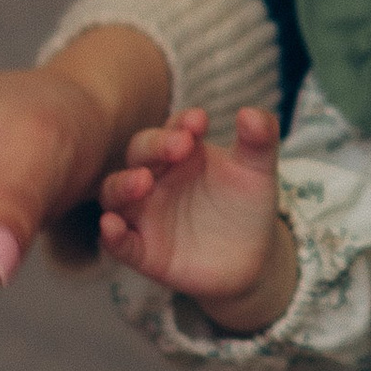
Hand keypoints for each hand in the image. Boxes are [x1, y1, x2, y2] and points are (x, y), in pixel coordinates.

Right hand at [97, 106, 293, 327]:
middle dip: (155, 147)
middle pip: (140, 154)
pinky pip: (120, 243)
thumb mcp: (258, 171)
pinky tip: (111, 226)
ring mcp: (145, 214)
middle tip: (179, 145)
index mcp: (181, 151)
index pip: (173, 129)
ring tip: (142, 182)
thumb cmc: (247, 205)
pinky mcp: (144, 252)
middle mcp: (156, 178)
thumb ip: (260, 140)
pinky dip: (112, 234)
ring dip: (123, 185)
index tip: (200, 122)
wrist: (253, 258)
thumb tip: (251, 113)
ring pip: (116, 194)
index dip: (182, 124)